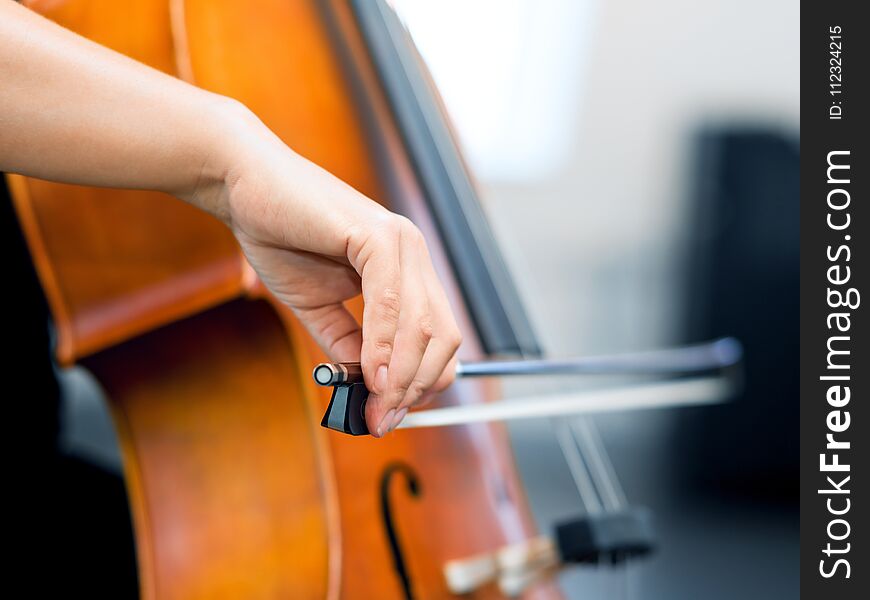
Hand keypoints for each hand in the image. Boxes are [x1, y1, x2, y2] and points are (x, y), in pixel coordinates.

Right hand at [194, 102, 461, 436]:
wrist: (244, 188)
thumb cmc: (281, 238)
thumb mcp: (320, 307)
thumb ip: (348, 344)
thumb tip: (371, 389)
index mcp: (407, 271)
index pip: (440, 338)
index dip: (422, 382)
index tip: (390, 414)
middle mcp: (414, 255)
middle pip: (443, 337)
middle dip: (416, 388)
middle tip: (383, 419)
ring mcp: (401, 242)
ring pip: (423, 325)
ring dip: (401, 376)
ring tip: (376, 406)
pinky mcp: (377, 235)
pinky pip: (390, 302)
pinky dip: (383, 345)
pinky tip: (370, 374)